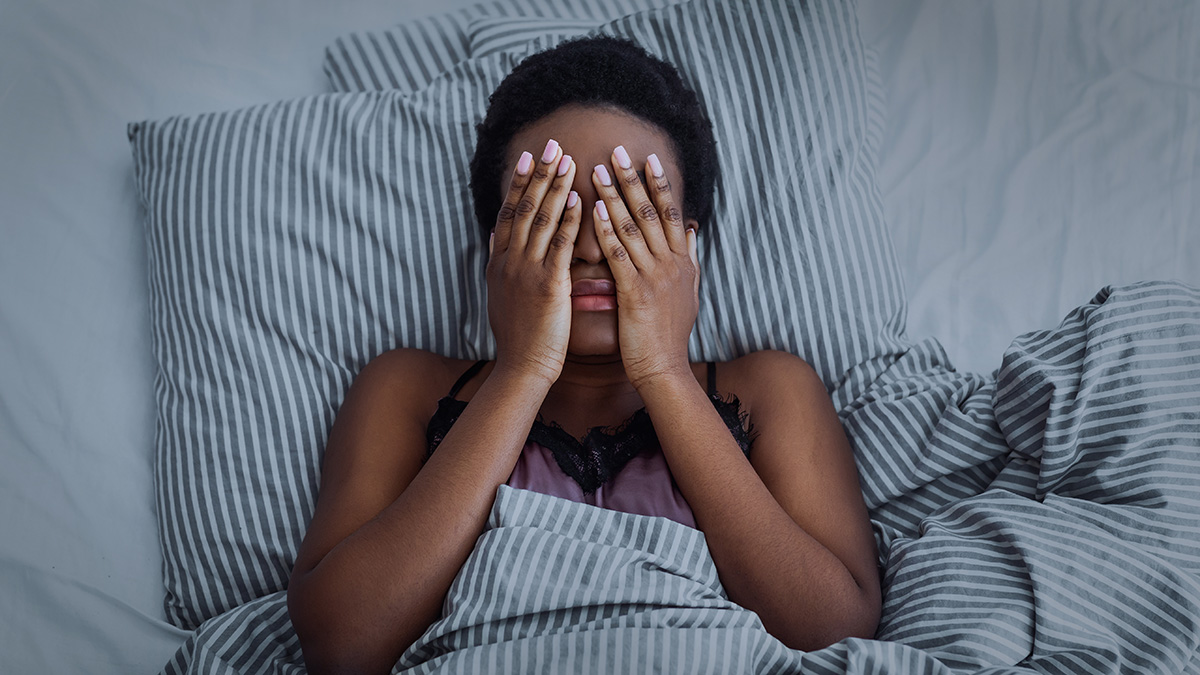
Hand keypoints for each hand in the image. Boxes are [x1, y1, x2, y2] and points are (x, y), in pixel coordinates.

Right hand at [487, 139, 581, 385]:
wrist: (521, 368)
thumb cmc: (518, 336)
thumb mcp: (500, 294)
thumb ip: (499, 263)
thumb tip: (494, 235)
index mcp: (499, 263)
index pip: (508, 212)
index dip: (519, 183)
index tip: (530, 157)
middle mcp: (509, 262)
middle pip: (524, 208)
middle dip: (540, 174)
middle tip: (553, 144)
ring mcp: (526, 272)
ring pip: (541, 220)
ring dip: (556, 188)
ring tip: (570, 161)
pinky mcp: (548, 286)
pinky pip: (560, 246)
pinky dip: (570, 221)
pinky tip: (581, 201)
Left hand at [591, 146, 698, 390]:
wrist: (664, 368)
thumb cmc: (670, 335)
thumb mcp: (689, 294)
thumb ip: (691, 260)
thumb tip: (694, 231)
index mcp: (683, 263)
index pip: (673, 214)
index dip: (661, 184)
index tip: (649, 159)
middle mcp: (673, 264)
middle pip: (653, 212)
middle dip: (634, 179)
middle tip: (618, 151)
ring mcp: (655, 277)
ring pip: (634, 227)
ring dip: (614, 196)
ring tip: (596, 171)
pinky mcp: (635, 293)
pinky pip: (619, 255)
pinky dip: (607, 230)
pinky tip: (593, 211)